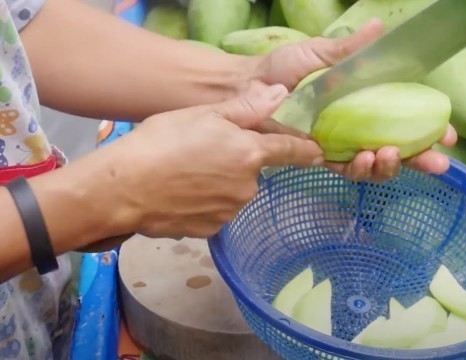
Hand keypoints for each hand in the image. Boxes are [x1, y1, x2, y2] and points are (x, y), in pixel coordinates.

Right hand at [109, 85, 322, 238]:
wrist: (124, 188)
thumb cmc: (161, 142)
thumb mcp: (202, 114)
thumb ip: (246, 108)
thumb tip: (281, 95)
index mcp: (249, 153)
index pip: (290, 152)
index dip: (306, 151)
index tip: (318, 154)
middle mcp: (247, 186)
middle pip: (252, 171)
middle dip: (236, 162)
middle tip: (201, 152)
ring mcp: (230, 211)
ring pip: (233, 192)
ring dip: (219, 184)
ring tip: (184, 173)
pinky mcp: (211, 230)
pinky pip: (215, 211)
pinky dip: (204, 203)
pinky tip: (179, 194)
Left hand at [251, 19, 457, 182]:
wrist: (249, 89)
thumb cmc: (283, 69)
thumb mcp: (320, 54)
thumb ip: (350, 49)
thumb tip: (378, 26)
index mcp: (365, 102)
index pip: (405, 119)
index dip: (428, 130)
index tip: (447, 136)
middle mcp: (359, 126)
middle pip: (398, 148)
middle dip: (421, 159)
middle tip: (438, 162)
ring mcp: (341, 144)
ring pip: (375, 164)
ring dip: (389, 165)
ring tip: (390, 155)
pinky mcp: (321, 157)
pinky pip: (346, 169)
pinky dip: (360, 168)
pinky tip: (365, 160)